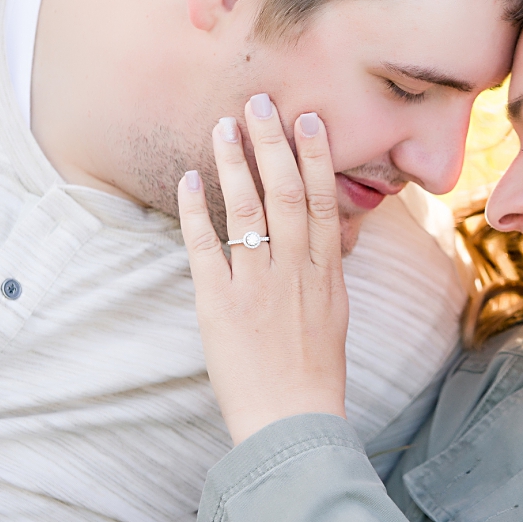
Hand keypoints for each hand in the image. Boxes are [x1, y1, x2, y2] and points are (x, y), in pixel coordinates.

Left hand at [178, 94, 347, 445]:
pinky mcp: (221, 304)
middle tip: (259, 102)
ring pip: (247, 210)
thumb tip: (325, 231)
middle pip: (285, 191)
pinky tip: (188, 180)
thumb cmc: (315, 369)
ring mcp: (257, 284)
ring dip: (234, 164)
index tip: (308, 120)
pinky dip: (196, 211)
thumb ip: (325, 266)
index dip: (315, 156)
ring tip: (222, 126)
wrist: (292, 419)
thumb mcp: (334, 310)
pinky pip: (207, 248)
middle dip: (272, 143)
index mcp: (324, 271)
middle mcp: (294, 269)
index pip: (322, 199)